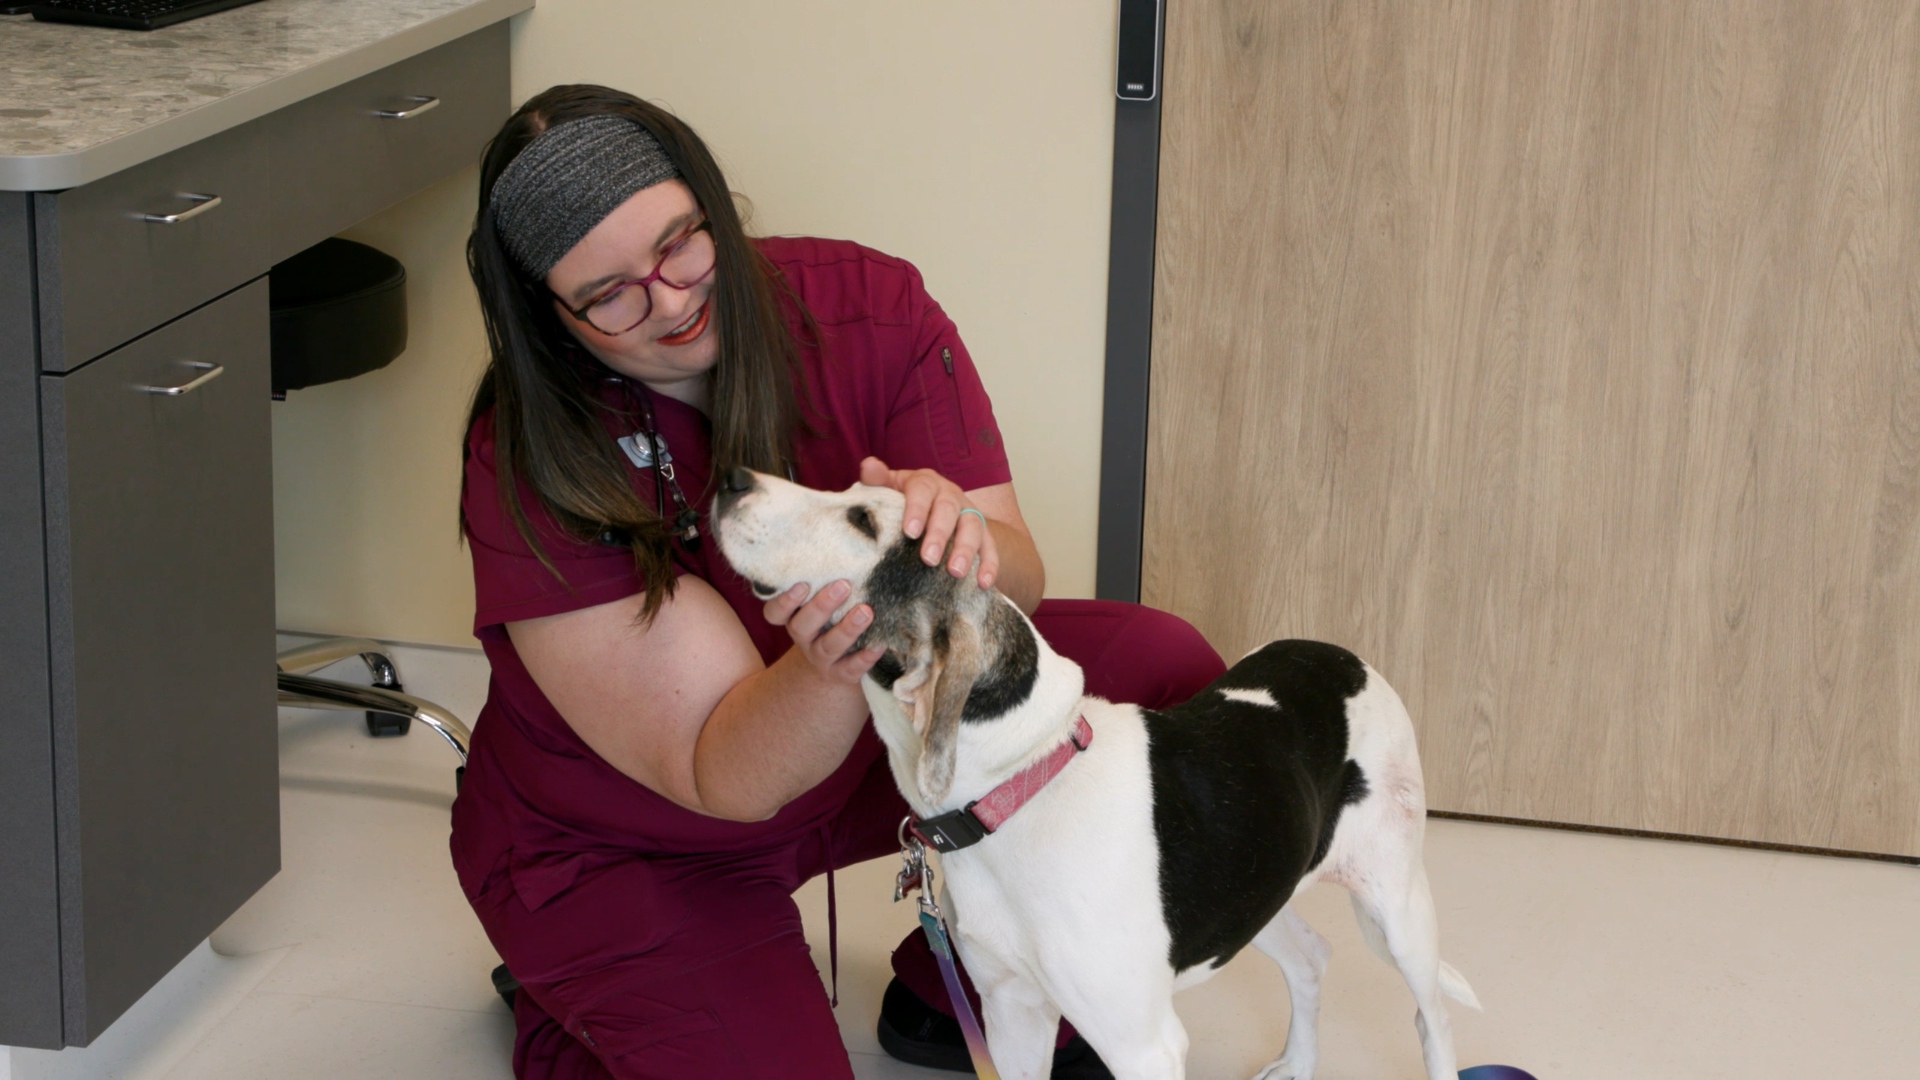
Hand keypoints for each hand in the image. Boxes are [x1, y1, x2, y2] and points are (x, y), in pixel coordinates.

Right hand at [762, 579, 883, 684]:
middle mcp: (804, 638)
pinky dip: (866, 656)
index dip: (784, 600)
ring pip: (828, 646)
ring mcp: (821, 659)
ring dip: (847, 629)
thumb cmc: (829, 621)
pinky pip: (852, 667)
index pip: (775, 612)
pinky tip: (880, 643)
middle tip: (843, 585)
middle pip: (802, 626)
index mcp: (793, 617)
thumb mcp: (819, 602)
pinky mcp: (842, 674)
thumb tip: (847, 542)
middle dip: (821, 605)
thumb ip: (825, 580)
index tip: (802, 584)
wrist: (833, 668)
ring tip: (866, 611)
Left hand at [860, 457, 998, 588]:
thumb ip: (877, 480)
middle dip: (940, 535)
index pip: (922, 491)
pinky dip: (989, 564)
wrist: (933, 509)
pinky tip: (982, 583)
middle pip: (949, 510)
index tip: (910, 532)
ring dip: (966, 550)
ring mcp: (968, 513)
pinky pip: (990, 547)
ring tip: (955, 572)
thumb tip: (868, 465)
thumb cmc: (903, 501)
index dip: (917, 510)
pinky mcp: (983, 533)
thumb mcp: (889, 488)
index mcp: (926, 483)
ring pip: (973, 527)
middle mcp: (950, 494)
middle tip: (929, 559)